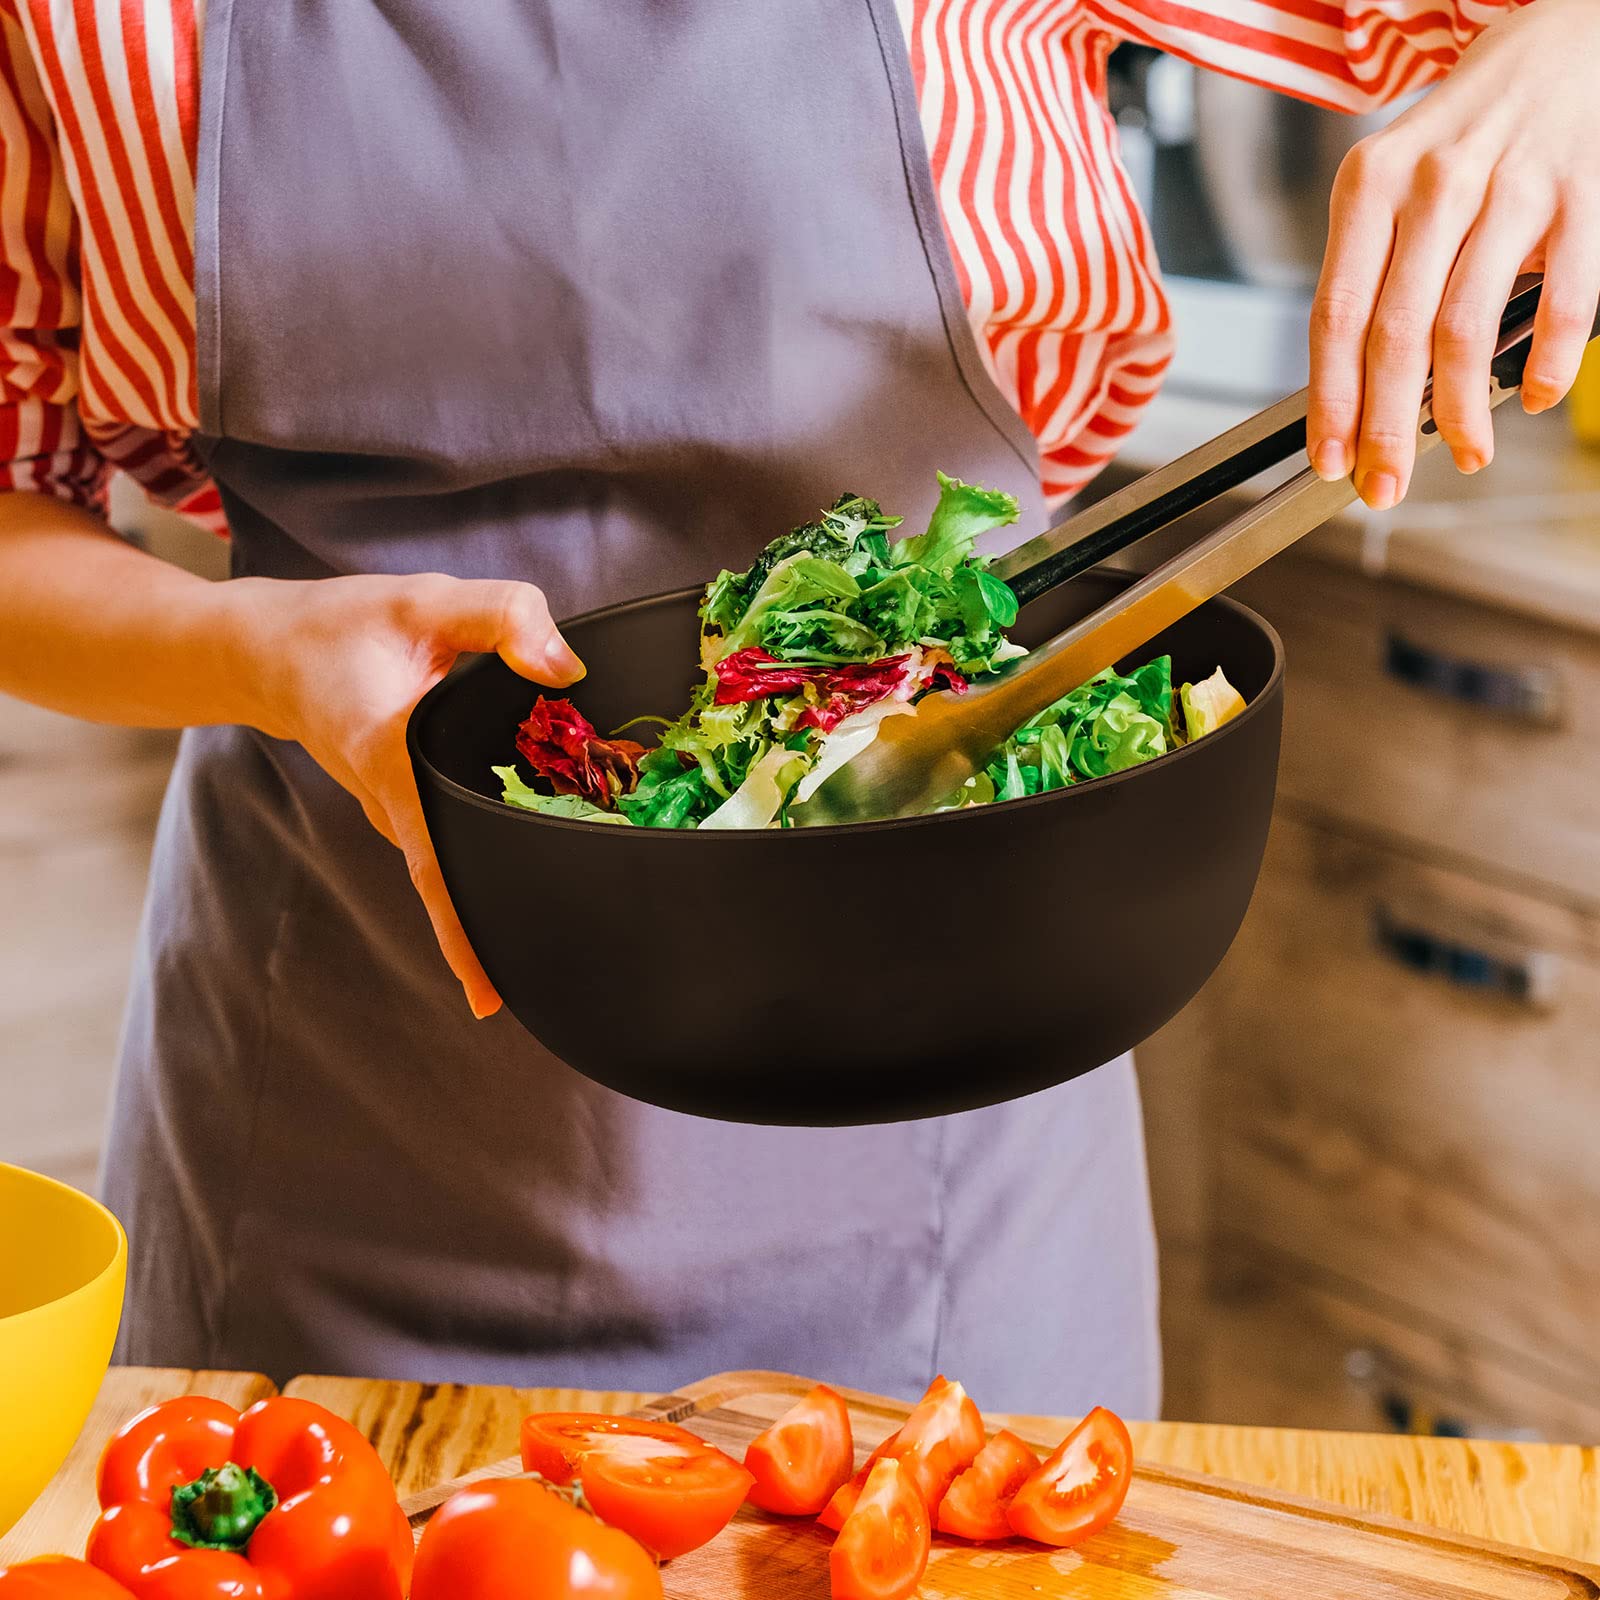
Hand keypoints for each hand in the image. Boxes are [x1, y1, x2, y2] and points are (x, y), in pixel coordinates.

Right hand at [232, 572, 583, 1017]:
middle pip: (455, 878)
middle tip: (561, 977)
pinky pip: (453, 843)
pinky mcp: (407, 807)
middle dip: (500, 928)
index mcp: (391, 759)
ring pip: (456, 863)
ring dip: (501, 893)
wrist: (269, 652)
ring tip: (568, 934)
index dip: (461, 926)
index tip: (487, 992)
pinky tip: (548, 860)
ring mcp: (397, 813)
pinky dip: (493, 854)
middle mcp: (391, 805)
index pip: (434, 858)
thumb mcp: (424, 601)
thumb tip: (569, 669)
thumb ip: (503, 618)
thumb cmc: (343, 625)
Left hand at [1308, 0, 1599, 506]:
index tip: (1330, 460)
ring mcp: (1512, 184)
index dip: (1331, 402)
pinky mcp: (1583, 189)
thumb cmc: (1465, 131)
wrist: (1562, 37)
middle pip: (1394, 335)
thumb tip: (1357, 388)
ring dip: (1461, 410)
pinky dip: (1549, 363)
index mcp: (1370, 186)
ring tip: (1462, 453)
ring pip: (1467, 328)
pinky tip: (1536, 396)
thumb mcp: (1393, 186)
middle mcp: (1433, 183)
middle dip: (1384, 427)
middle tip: (1383, 486)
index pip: (1336, 317)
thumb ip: (1375, 274)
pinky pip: (1567, 299)